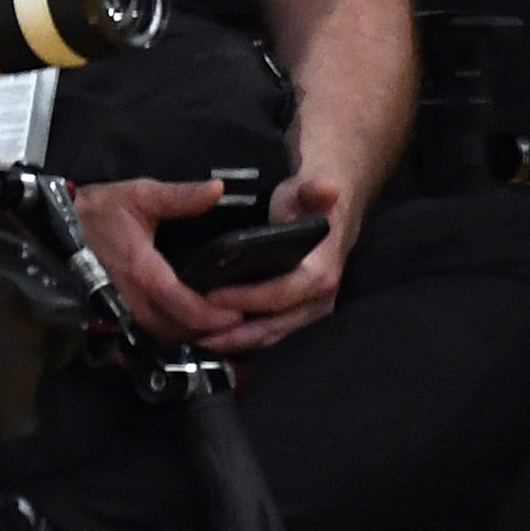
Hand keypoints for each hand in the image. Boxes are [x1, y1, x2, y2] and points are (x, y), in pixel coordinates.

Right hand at [72, 178, 242, 347]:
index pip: (188, 307)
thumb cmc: (96, 211)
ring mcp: (119, 315)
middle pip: (179, 331)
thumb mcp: (138, 196)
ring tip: (211, 324)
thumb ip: (179, 197)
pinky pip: (144, 339)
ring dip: (187, 335)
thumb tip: (217, 189)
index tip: (240, 313)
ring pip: (163, 339)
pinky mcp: (109, 319)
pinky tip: (177, 328)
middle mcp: (133, 303)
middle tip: (232, 319)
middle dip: (207, 330)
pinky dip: (164, 338)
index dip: (217, 316)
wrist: (50, 226)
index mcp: (144, 274)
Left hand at [197, 173, 354, 356]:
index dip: (246, 298)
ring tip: (199, 340)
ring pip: (272, 335)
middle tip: (196, 333)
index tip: (211, 298)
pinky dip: (245, 337)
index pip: (280, 293)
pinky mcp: (300, 315)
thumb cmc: (312, 200)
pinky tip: (216, 336)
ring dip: (237, 341)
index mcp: (320, 273)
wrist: (333, 211)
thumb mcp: (309, 190)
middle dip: (236, 333)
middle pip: (275, 325)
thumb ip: (314, 191)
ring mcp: (310, 310)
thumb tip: (327, 188)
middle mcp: (319, 299)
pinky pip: (272, 331)